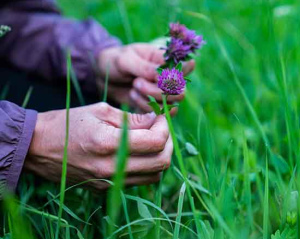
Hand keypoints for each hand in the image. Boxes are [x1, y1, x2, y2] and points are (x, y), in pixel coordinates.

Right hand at [25, 103, 172, 190]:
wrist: (37, 147)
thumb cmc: (67, 123)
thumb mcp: (100, 111)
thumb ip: (132, 118)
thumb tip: (156, 120)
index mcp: (107, 143)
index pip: (155, 142)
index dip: (165, 127)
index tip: (161, 116)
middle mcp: (110, 167)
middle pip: (161, 162)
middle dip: (168, 142)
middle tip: (161, 128)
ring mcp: (109, 181)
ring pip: (154, 175)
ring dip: (160, 156)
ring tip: (152, 139)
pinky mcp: (106, 187)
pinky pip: (139, 180)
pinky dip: (148, 167)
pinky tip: (139, 152)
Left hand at [97, 43, 194, 111]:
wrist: (104, 76)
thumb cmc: (117, 61)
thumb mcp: (127, 60)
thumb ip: (146, 68)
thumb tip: (165, 76)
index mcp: (167, 60)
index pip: (185, 68)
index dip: (175, 74)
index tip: (156, 74)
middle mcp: (171, 77)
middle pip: (180, 91)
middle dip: (158, 90)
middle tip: (137, 82)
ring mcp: (165, 93)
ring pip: (172, 103)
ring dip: (150, 98)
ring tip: (133, 87)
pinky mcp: (157, 106)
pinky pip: (161, 113)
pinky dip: (146, 107)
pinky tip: (133, 96)